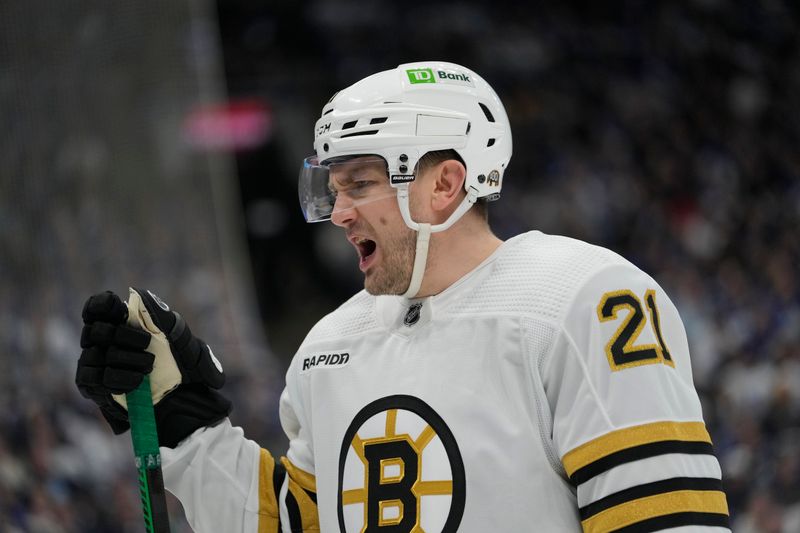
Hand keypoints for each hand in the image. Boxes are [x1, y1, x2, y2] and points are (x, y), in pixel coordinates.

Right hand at [76, 288, 230, 446]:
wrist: (182, 397)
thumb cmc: (181, 362)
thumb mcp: (181, 338)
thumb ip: (164, 316)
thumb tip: (139, 295)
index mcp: (120, 322)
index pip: (97, 306)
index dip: (103, 305)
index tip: (122, 310)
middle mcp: (101, 339)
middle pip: (98, 330)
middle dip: (126, 337)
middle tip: (147, 343)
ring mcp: (93, 361)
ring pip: (96, 354)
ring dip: (127, 360)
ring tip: (148, 367)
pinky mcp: (91, 384)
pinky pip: (96, 377)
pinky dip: (120, 379)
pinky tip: (137, 382)